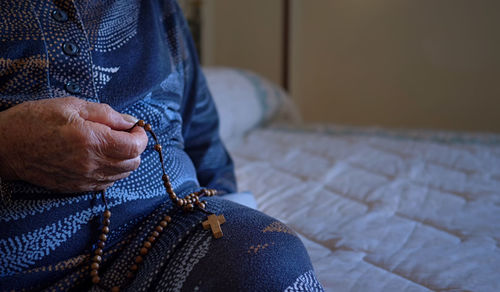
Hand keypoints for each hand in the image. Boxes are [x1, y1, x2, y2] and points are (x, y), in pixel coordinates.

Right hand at [0, 97, 147, 192]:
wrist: (4, 146)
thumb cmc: (35, 120)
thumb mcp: (72, 106)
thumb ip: (107, 114)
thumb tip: (131, 122)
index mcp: (92, 141)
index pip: (135, 147)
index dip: (141, 136)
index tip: (135, 127)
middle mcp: (91, 164)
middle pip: (133, 163)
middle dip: (135, 147)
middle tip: (123, 134)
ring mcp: (84, 179)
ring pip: (122, 175)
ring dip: (124, 160)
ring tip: (110, 144)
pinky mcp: (77, 188)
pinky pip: (106, 184)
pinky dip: (111, 171)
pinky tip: (99, 157)